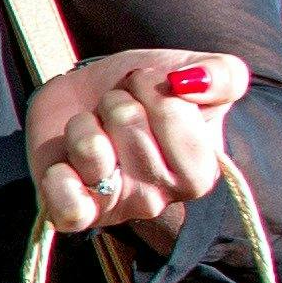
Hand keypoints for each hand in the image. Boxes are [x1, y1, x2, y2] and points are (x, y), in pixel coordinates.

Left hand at [20, 47, 240, 235]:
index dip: (156, 90)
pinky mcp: (71, 212)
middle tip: (117, 109)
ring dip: (84, 124)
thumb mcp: (192, 70)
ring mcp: (115, 208)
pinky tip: (64, 165)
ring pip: (91, 150)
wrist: (85, 96)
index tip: (148, 87)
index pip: (177, 120)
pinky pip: (68, 209)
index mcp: (199, 172)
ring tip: (92, 129)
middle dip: (117, 101)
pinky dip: (58, 182)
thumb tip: (197, 83)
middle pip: (129, 125)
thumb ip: (223, 75)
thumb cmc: (143, 90)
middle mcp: (159, 198)